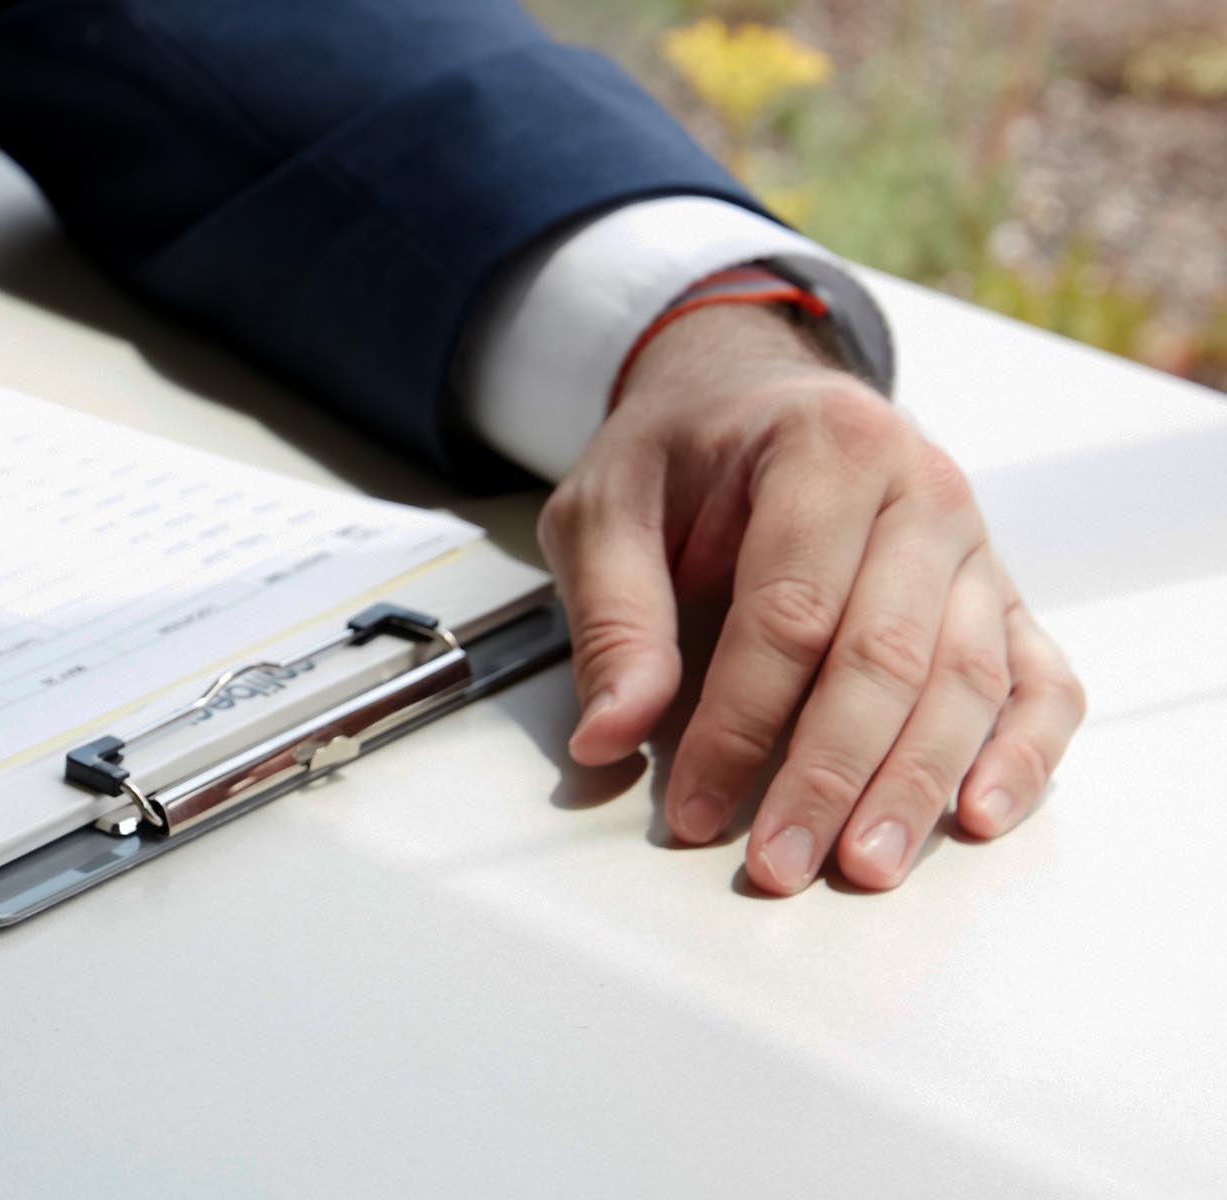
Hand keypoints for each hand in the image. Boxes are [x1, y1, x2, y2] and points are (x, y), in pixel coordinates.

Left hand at [542, 304, 1084, 893]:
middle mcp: (924, 491)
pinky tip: (979, 814)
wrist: (749, 395)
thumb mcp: (605, 512)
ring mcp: (976, 547)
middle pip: (888, 656)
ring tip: (865, 865)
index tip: (693, 804)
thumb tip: (608, 735)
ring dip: (915, 783)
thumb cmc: (682, 453)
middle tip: (781, 862)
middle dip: (830, 774)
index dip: (740, 722)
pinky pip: (1038, 679)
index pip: (791, 611)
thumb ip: (614, 622)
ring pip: (966, 680)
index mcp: (828, 447)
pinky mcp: (1001, 597)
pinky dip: (1022, 751)